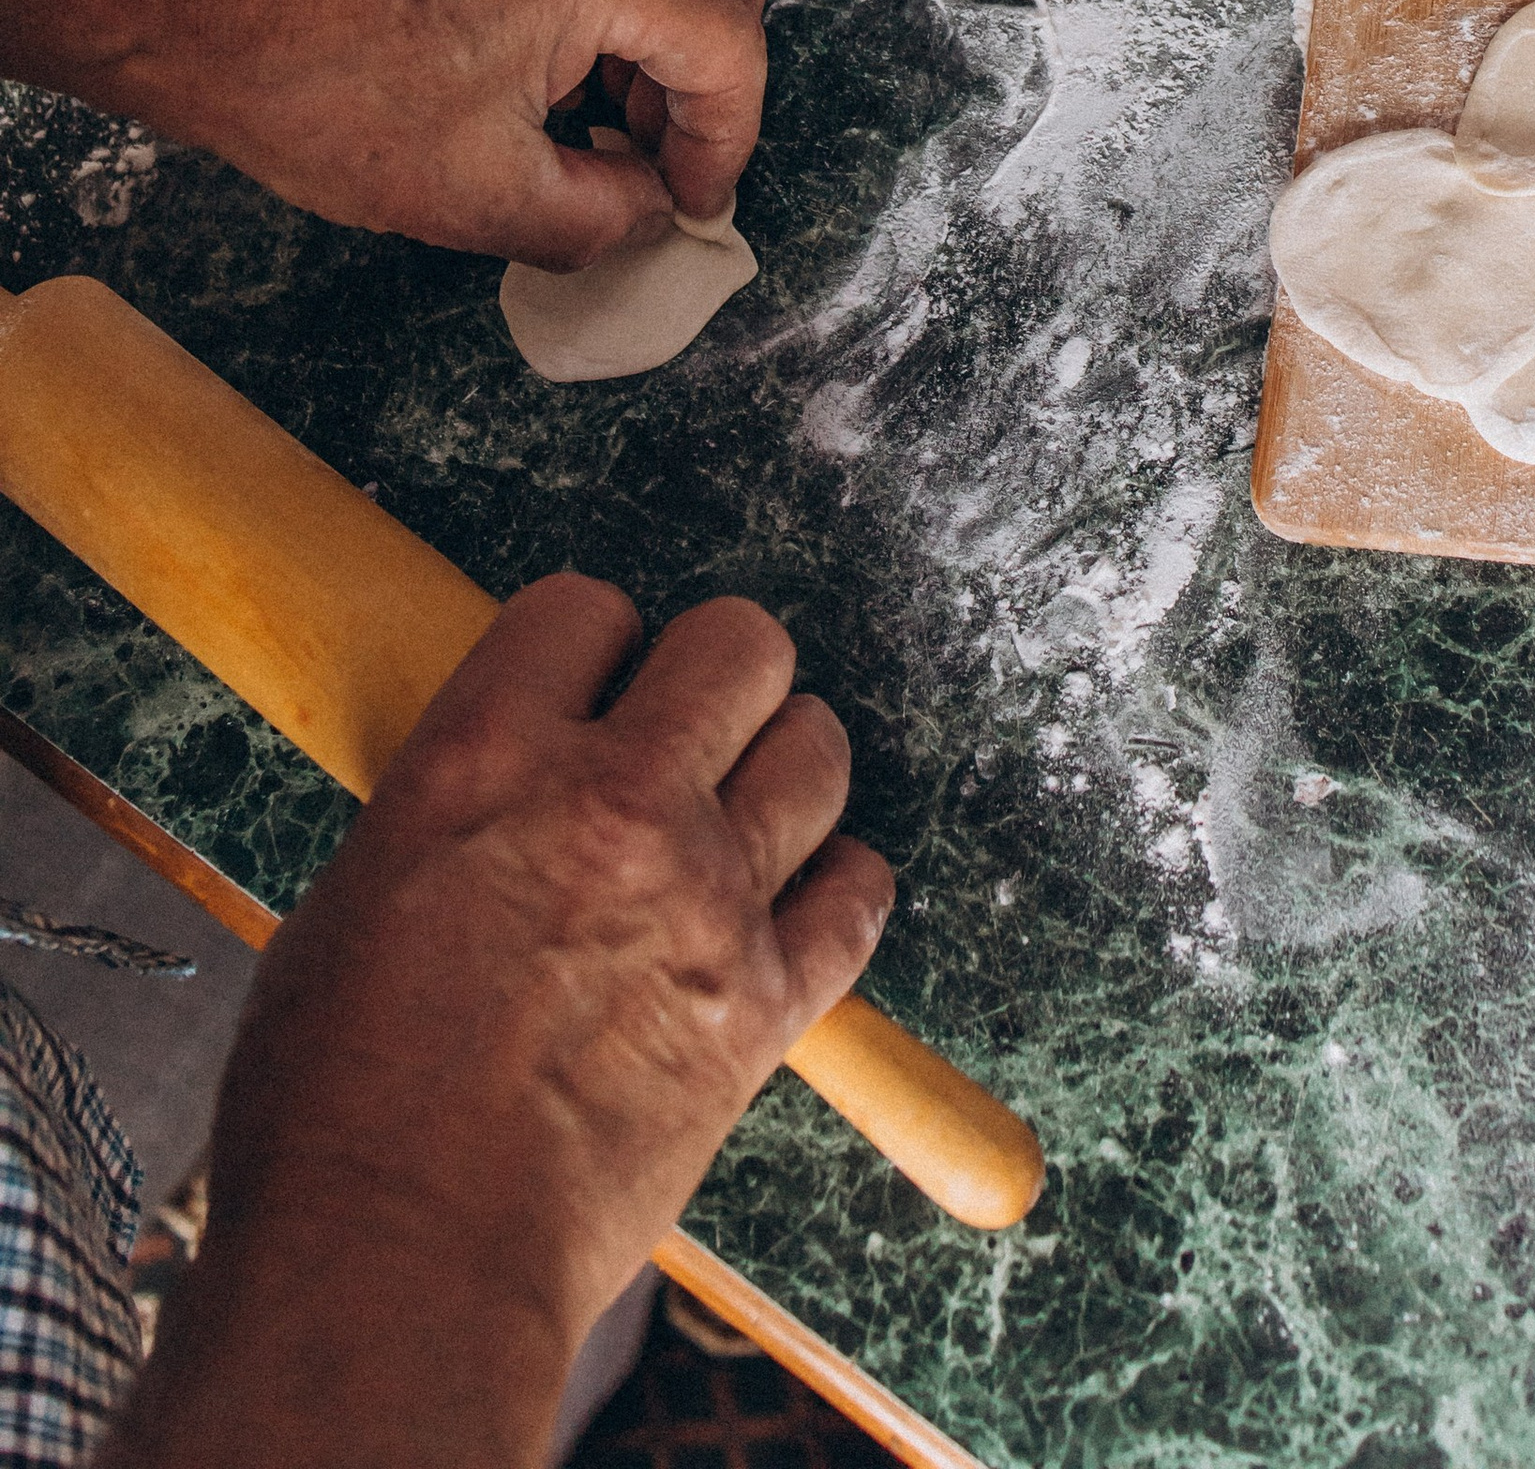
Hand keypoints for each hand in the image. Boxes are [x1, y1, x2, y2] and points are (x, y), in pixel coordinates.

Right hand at [102, 580, 890, 1468]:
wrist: (400, 1265)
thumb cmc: (336, 1110)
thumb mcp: (355, 901)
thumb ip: (455, 817)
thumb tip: (503, 795)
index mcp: (484, 762)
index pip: (582, 608)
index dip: (590, 640)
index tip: (589, 676)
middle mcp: (612, 804)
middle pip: (740, 645)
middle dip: (718, 670)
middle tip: (690, 722)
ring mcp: (704, 897)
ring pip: (817, 752)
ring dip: (786, 766)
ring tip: (747, 804)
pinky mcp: (764, 1002)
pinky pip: (858, 898)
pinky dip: (840, 889)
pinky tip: (801, 901)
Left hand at [130, 0, 778, 262]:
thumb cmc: (313, 80)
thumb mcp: (475, 195)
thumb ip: (598, 216)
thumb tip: (644, 209)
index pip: (731, 51)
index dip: (722, 146)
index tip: (685, 201)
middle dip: (712, 62)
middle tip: (647, 140)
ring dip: (662, 15)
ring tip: (588, 102)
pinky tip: (535, 51)